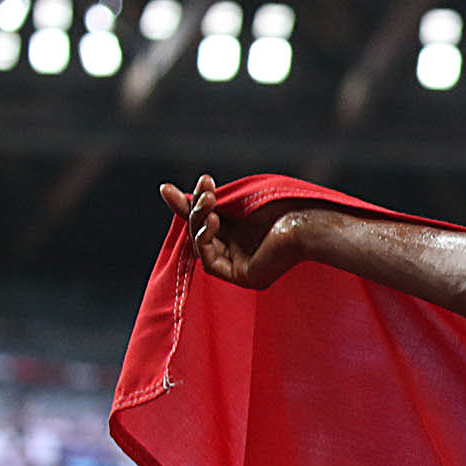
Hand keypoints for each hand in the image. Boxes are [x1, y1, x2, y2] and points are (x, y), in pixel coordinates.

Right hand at [156, 175, 311, 289]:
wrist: (304, 220)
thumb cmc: (279, 204)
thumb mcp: (233, 199)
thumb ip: (201, 200)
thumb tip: (162, 189)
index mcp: (242, 229)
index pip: (206, 219)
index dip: (187, 205)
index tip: (166, 189)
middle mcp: (241, 248)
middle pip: (201, 230)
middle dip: (196, 208)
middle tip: (204, 188)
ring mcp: (242, 264)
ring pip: (202, 244)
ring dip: (201, 220)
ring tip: (210, 203)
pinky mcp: (242, 277)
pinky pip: (209, 261)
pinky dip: (205, 239)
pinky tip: (213, 222)